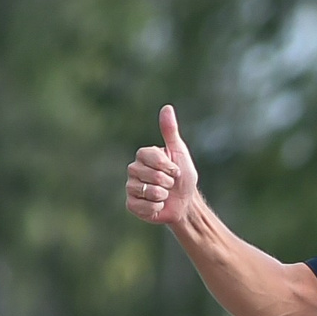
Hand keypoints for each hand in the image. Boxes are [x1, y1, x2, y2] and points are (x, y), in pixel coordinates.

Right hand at [125, 105, 198, 226]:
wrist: (185, 202)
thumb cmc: (183, 177)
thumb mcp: (179, 152)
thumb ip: (170, 131)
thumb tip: (167, 107)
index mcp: (143, 155)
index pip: (151, 157)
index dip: (168, 166)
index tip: (174, 170)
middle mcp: (133, 169)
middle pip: (150, 175)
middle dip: (167, 182)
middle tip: (170, 184)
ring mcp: (131, 187)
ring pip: (147, 191)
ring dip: (162, 195)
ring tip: (164, 194)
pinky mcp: (131, 204)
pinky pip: (142, 206)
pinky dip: (156, 208)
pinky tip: (158, 205)